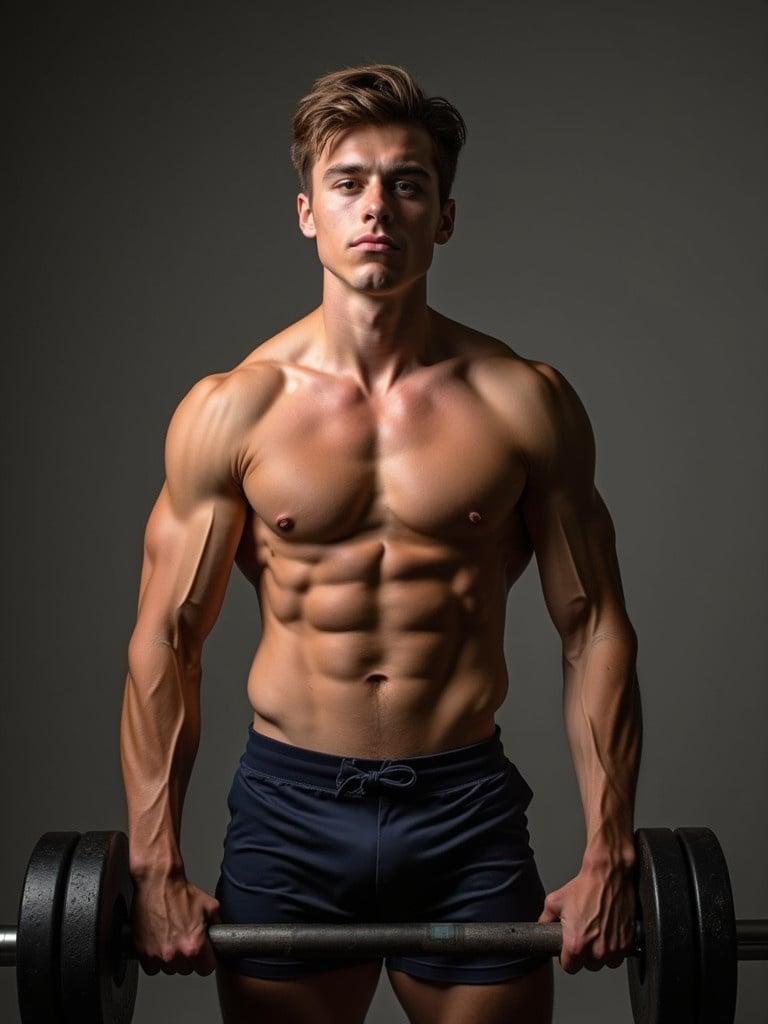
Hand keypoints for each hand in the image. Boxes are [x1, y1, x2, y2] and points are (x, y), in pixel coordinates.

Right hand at [131, 870, 220, 975]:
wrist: (157, 883)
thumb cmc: (180, 892)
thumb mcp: (210, 906)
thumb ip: (217, 926)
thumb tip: (222, 937)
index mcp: (194, 946)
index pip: (206, 969)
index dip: (206, 960)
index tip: (203, 954)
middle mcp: (175, 954)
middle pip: (187, 970)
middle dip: (188, 958)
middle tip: (185, 940)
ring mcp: (157, 955)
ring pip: (170, 969)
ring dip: (172, 959)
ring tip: (171, 938)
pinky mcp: (142, 953)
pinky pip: (152, 968)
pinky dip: (155, 959)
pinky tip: (159, 943)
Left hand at [537, 858, 635, 972]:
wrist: (608, 876)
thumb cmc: (584, 887)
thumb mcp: (554, 901)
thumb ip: (545, 919)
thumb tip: (541, 927)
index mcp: (575, 944)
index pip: (569, 967)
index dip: (567, 958)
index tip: (569, 951)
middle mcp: (596, 950)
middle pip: (588, 966)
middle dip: (585, 954)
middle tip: (584, 937)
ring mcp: (613, 949)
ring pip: (604, 963)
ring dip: (600, 953)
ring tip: (597, 935)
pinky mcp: (627, 944)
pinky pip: (619, 956)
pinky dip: (615, 949)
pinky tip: (609, 933)